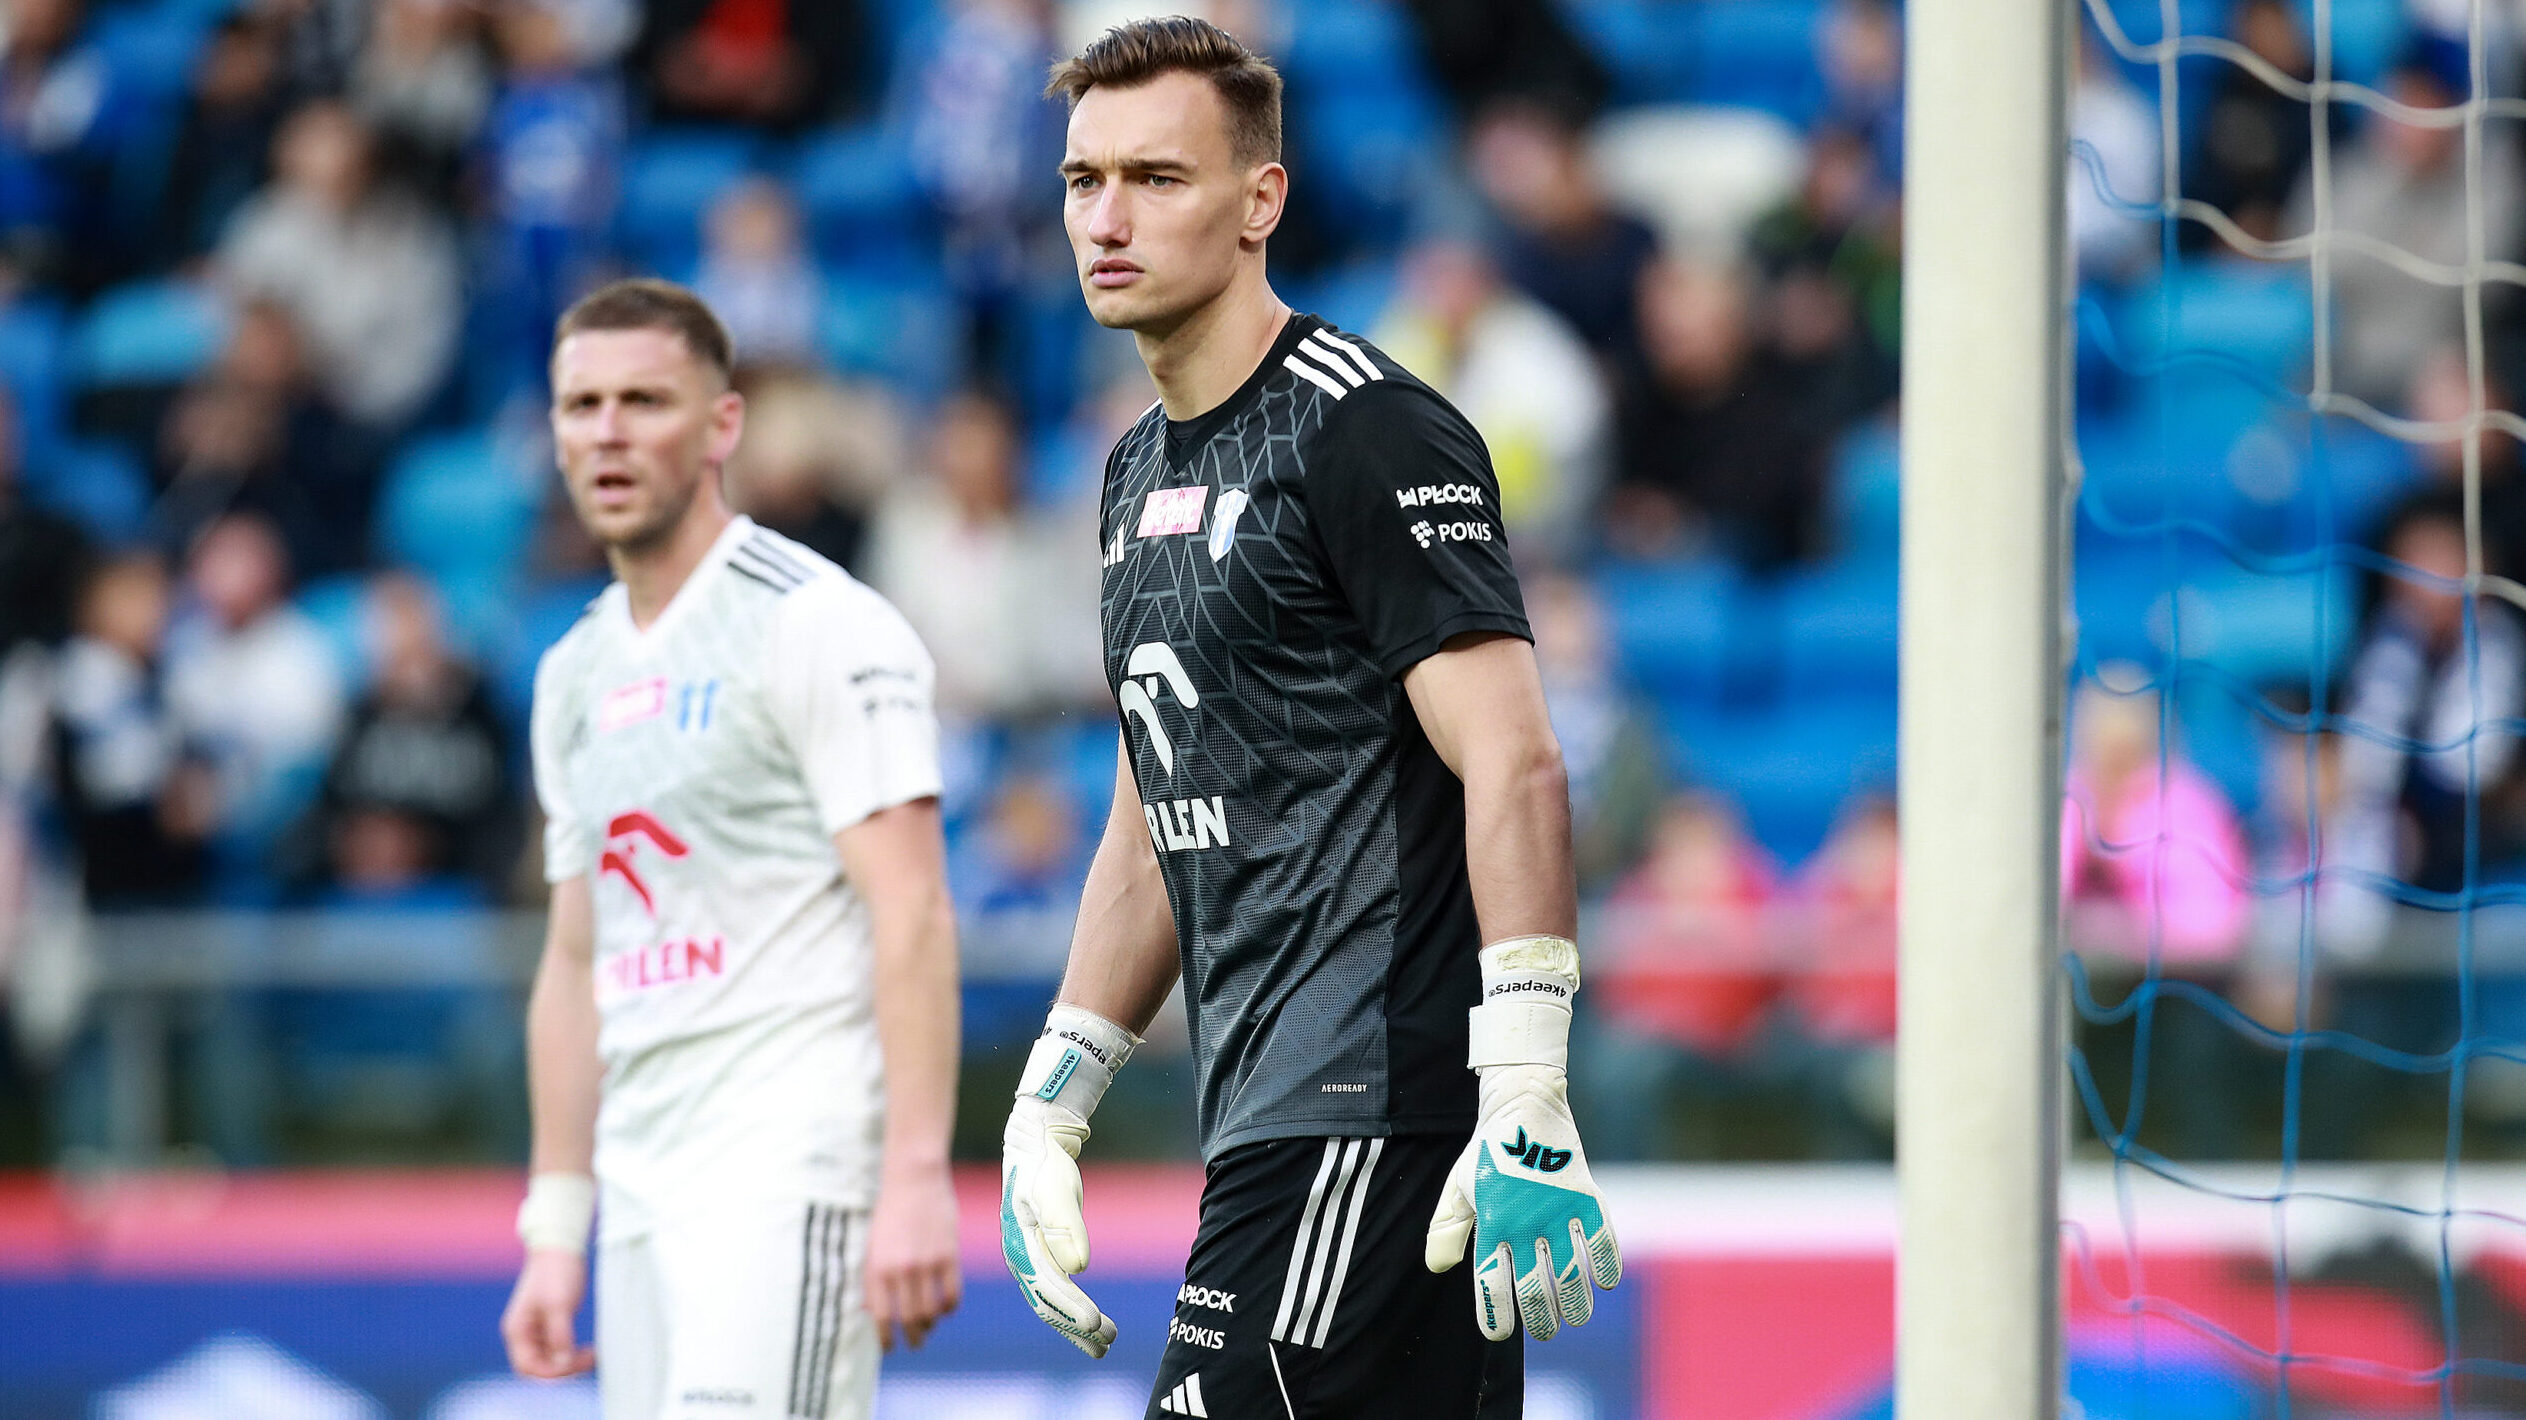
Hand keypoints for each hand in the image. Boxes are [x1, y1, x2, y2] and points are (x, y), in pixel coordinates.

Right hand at [501, 1247, 594, 1377]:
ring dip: (569, 1362)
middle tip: (588, 1361)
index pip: (528, 1366)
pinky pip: (558, 1348)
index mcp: (517, 1330)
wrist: (561, 1247)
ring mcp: (536, 1330)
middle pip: (538, 1367)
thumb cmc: (556, 1272)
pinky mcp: (550, 1324)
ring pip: (549, 1359)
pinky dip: (571, 1352)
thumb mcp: (559, 1304)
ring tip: (592, 1356)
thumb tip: (562, 1363)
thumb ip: (559, 1335)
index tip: (576, 1363)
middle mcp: (523, 1333)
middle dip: (562, 1370)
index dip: (552, 1371)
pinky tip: (588, 1350)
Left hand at [865, 1161, 962, 1350]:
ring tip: (930, 1327)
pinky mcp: (949, 1255)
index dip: (886, 1338)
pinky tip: (946, 1308)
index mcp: (877, 1267)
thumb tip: (871, 1312)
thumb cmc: (889, 1212)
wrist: (913, 1178)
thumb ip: (872, 1279)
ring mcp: (926, 1262)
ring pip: (931, 1310)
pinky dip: (950, 1307)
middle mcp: (900, 1269)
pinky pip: (952, 1293)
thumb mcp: (872, 1246)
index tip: (889, 1347)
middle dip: (913, 1337)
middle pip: (909, 1318)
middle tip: (916, 1344)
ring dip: (931, 1324)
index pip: (882, 1316)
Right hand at [1000, 1094, 1114, 1356]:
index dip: (1072, 1308)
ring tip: (1106, 1343)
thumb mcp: (1055, 1188)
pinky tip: (1090, 1324)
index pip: (1049, 1286)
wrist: (1033, 1145)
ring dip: (1076, 1326)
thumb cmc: (1045, 1165)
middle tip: (1108, 1342)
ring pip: (1052, 1304)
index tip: (1096, 1324)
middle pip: (1049, 1303)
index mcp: (1021, 1244)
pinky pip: (1055, 1292)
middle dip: (1077, 1326)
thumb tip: (1078, 1268)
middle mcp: (1021, 1258)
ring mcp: (1029, 1259)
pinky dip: (1072, 1311)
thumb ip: (1065, 1226)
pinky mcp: (1041, 1255)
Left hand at [1426, 1065, 1622, 1340]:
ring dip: (1576, 1302)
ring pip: (1572, 1273)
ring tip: (1575, 1317)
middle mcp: (1525, 1221)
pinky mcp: (1585, 1195)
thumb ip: (1447, 1229)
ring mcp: (1557, 1209)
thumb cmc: (1488, 1152)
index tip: (1498, 1334)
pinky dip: (1606, 1264)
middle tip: (1545, 1331)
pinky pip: (1602, 1239)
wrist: (1523, 1103)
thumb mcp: (1459, 1188)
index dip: (1495, 1315)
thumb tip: (1438, 1268)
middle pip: (1536, 1287)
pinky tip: (1605, 1282)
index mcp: (1491, 1222)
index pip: (1492, 1282)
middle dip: (1541, 1318)